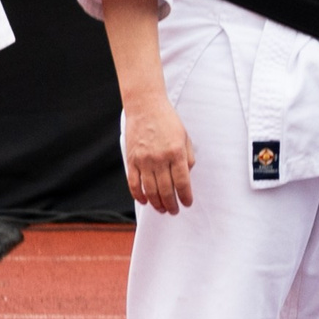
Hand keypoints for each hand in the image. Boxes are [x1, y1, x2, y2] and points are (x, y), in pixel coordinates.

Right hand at [123, 93, 197, 213]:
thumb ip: (187, 158)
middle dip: (171, 204)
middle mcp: (160, 159)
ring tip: (162, 209)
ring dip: (156, 203)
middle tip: (174, 211)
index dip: (185, 196)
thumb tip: (186, 177)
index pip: (183, 182)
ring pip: (150, 190)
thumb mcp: (185, 137)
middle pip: (166, 190)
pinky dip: (138, 195)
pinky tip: (144, 201)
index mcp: (176, 153)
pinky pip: (133, 182)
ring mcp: (144, 160)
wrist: (145, 107)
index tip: (187, 204)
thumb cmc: (168, 121)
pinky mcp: (131, 159)